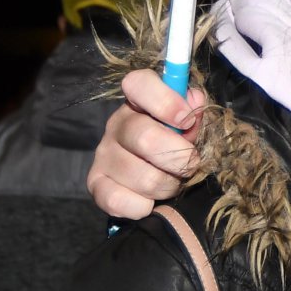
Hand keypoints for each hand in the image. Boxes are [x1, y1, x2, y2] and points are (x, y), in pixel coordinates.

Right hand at [86, 68, 205, 219]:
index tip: (186, 119)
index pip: (138, 83)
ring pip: (143, 178)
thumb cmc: (177, 145)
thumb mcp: (190, 126)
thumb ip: (195, 112)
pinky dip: (143, 206)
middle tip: (191, 165)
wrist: (154, 180)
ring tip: (172, 181)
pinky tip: (150, 201)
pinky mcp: (95, 184)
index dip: (165, 100)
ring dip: (168, 186)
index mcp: (139, 102)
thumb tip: (195, 101)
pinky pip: (119, 201)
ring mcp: (103, 155)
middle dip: (180, 158)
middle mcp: (116, 125)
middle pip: (145, 138)